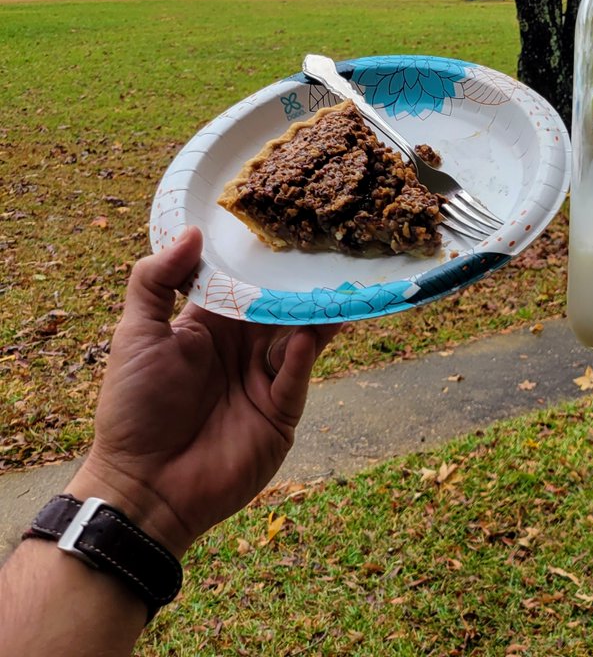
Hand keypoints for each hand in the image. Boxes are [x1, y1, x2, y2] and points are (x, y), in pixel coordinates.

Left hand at [66, 227, 339, 556]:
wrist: (144, 487)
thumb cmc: (134, 409)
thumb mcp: (136, 336)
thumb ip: (156, 281)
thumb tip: (192, 231)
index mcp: (209, 326)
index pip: (244, 284)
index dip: (261, 261)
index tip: (284, 228)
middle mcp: (242, 347)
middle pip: (279, 306)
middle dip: (300, 282)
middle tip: (326, 250)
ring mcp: (264, 378)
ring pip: (298, 334)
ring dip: (315, 312)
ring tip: (336, 286)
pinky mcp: (282, 409)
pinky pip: (297, 374)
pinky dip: (304, 352)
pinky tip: (309, 334)